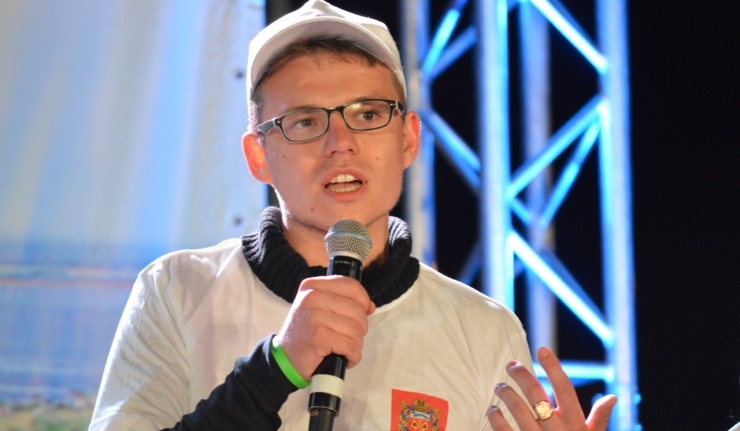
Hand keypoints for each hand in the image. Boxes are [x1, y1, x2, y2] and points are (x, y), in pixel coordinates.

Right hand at [275, 275, 375, 379]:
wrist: (285, 359)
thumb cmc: (306, 333)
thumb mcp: (320, 309)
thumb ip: (344, 302)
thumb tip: (370, 306)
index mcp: (313, 286)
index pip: (351, 286)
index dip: (363, 302)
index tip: (360, 315)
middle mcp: (312, 297)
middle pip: (357, 310)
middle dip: (359, 329)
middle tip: (347, 338)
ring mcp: (315, 316)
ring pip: (356, 330)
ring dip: (356, 345)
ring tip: (343, 349)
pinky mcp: (318, 337)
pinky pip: (351, 346)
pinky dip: (353, 356)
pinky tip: (344, 358)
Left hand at [487, 347, 616, 430]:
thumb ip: (598, 420)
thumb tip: (611, 398)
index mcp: (575, 424)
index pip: (564, 388)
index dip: (554, 367)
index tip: (541, 349)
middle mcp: (557, 430)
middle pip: (536, 394)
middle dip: (522, 375)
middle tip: (511, 365)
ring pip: (518, 409)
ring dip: (506, 393)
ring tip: (500, 386)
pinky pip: (504, 430)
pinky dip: (496, 417)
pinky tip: (492, 409)